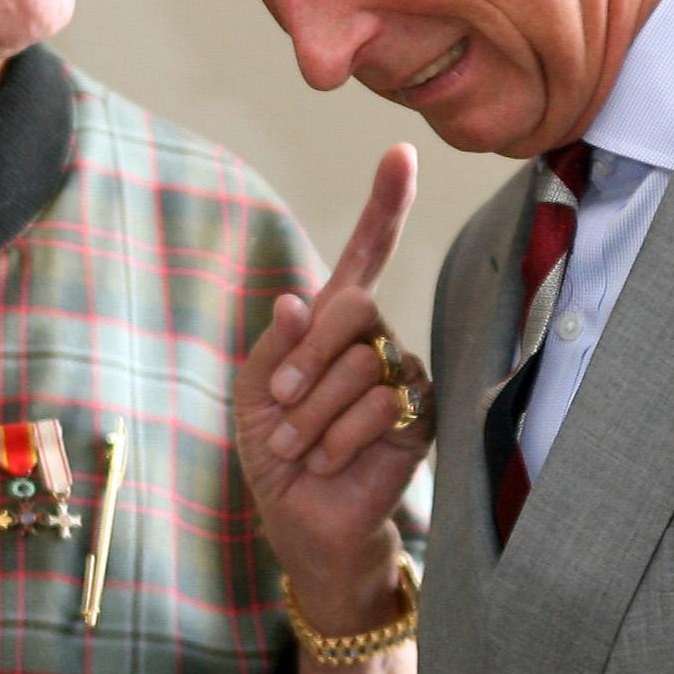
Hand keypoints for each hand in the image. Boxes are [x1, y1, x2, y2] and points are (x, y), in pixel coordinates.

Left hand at [240, 145, 431, 622]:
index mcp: (334, 324)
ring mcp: (402, 374)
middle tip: (280, 405)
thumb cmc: (275, 453)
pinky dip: (338, 438)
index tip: (401, 153)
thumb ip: (274, 348)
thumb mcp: (254, 395)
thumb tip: (295, 302)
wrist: (302, 519)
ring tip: (298, 448)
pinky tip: (327, 461)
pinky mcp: (419, 417)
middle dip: (306, 360)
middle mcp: (375, 339)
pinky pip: (382, 404)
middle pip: (353, 308)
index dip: (386, 205)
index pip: (368, 253)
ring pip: (360, 365)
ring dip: (313, 415)